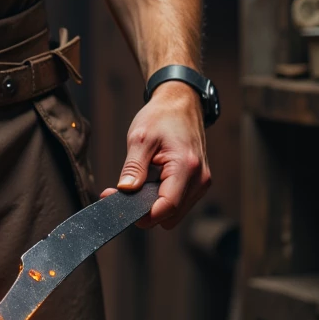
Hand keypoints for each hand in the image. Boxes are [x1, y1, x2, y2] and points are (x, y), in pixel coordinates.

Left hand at [105, 81, 211, 228]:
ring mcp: (201, 183)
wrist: (181, 103)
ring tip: (135, 184)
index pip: (166, 207)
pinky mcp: (197, 183)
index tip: (117, 206)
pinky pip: (177, 203)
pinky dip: (160, 198)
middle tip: (120, 194)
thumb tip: (125, 191)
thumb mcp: (140, 137)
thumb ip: (133, 167)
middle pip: (169, 215)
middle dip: (144, 210)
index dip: (141, 214)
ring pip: (173, 213)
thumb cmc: (162, 116)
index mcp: (186, 167)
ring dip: (152, 205)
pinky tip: (148, 182)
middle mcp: (199, 179)